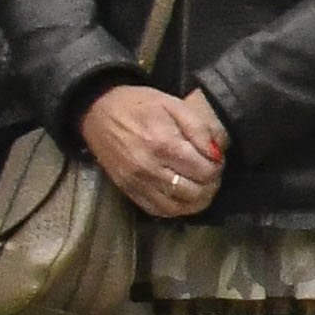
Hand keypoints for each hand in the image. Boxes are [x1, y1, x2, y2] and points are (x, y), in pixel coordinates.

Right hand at [82, 83, 225, 220]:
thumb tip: (217, 152)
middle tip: (211, 172)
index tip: (217, 158)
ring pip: (178, 207)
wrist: (97, 111)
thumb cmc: (138, 104)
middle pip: (194, 192)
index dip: (217, 166)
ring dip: (197, 200)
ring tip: (201, 185)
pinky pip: (158, 211)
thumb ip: (200, 128)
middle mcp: (150, 168)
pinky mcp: (128, 191)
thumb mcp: (173, 104)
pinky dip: (176, 209)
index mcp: (164, 144)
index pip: (204, 170)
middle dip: (210, 184)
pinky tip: (183, 197)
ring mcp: (137, 183)